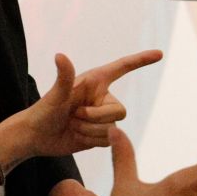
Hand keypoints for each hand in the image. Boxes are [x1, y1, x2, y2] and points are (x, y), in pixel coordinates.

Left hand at [14, 49, 162, 159]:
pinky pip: (109, 141)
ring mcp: (102, 116)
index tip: (159, 54)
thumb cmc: (43, 111)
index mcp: (95, 81)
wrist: (36, 137)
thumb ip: (63, 76)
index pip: (123, 67)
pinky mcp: (101, 134)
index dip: (141, 60)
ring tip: (72, 125)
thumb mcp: (54, 95)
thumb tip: (60, 55)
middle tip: (74, 116)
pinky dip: (91, 140)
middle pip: (120, 111)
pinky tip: (77, 136)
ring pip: (113, 128)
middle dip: (97, 118)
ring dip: (90, 131)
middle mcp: (102, 97)